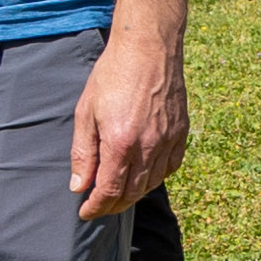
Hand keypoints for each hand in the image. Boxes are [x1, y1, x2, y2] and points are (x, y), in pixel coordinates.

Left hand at [70, 37, 188, 219]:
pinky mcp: (180, 132)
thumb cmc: (112, 74)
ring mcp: (168, 140)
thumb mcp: (86, 112)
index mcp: (121, 143)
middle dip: (113, 205)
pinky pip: (170, 167)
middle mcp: (148, 147)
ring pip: (152, 183)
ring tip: (118, 193)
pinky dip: (155, 178)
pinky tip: (144, 174)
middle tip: (98, 206)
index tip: (85, 212)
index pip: (109, 191)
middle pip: (132, 193)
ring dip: (133, 194)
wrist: (148, 47)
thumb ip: (82, 152)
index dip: (96, 207)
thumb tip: (79, 186)